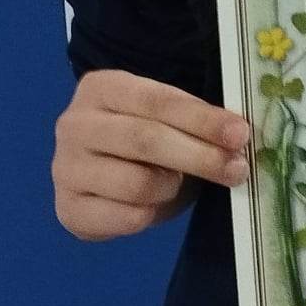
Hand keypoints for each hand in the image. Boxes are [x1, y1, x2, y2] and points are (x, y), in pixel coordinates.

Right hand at [52, 69, 251, 240]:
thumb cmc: (142, 144)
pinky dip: (151, 215)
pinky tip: (153, 205)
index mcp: (103, 88)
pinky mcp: (68, 208)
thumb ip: (195, 122)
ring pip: (137, 183)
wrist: (100, 182)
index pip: (158, 100)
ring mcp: (66, 167)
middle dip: (200, 156)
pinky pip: (126, 217)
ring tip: (177, 184)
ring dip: (172, 187)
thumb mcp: (166, 121)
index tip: (240, 134)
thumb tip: (238, 136)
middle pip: (146, 140)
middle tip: (237, 168)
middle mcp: (75, 124)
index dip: (203, 119)